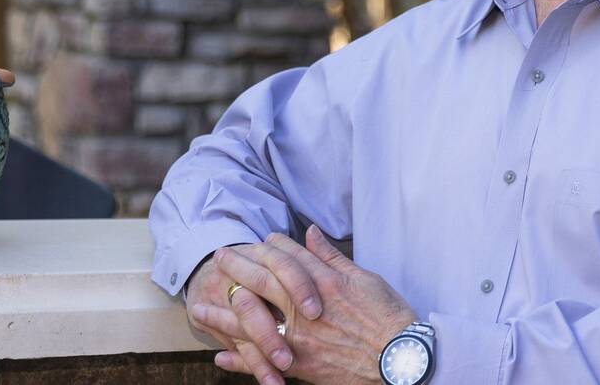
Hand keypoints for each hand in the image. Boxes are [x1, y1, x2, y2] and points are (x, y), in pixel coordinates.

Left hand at [197, 226, 416, 384]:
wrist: (400, 358)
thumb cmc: (388, 316)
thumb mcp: (364, 278)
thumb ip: (331, 258)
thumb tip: (310, 233)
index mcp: (322, 282)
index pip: (288, 256)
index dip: (272, 245)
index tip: (261, 240)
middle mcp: (305, 307)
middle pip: (262, 281)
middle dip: (237, 268)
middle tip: (218, 259)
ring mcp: (300, 338)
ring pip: (252, 323)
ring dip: (223, 316)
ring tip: (199, 310)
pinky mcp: (301, 365)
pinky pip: (262, 361)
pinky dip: (240, 360)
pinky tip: (220, 356)